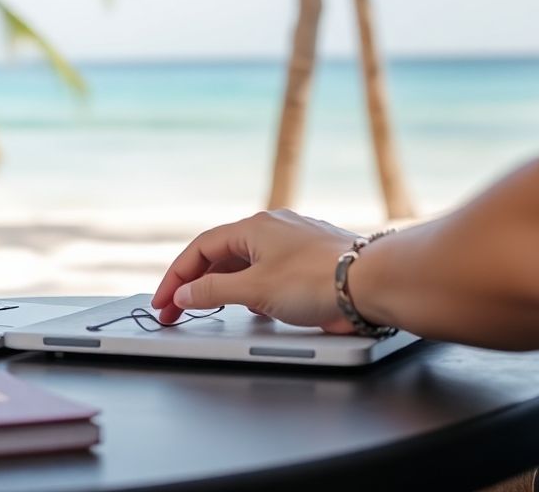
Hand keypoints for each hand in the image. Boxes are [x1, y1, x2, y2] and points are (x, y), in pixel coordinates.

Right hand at [151, 209, 359, 332]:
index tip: (163, 303)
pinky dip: (256, 290)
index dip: (176, 277)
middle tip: (179, 311)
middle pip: (222, 255)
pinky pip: (272, 272)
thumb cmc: (319, 280)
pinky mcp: (314, 261)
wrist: (375, 283)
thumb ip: (212, 291)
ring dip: (226, 287)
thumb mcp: (254, 290)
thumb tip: (184, 294)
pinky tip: (259, 310)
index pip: (200, 249)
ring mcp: (296, 243)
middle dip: (197, 284)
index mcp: (254, 227)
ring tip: (213, 309)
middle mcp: (274, 228)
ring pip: (248, 264)